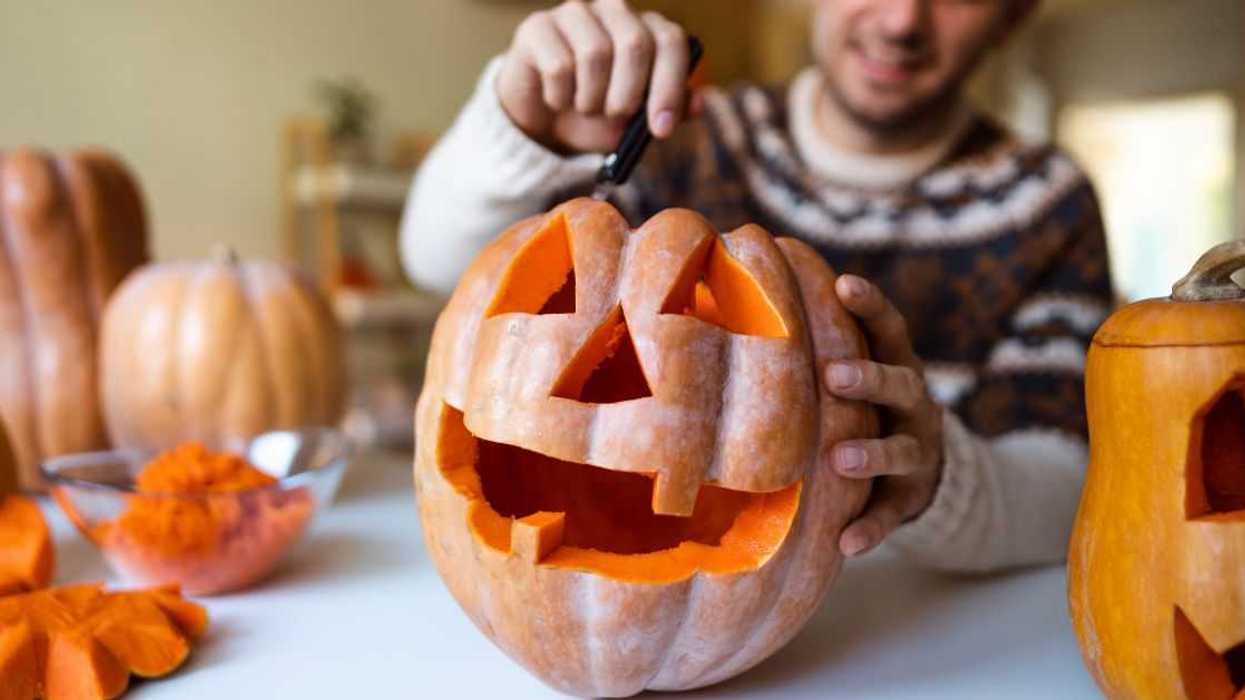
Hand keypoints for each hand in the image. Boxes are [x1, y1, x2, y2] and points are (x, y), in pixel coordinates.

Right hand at [497, 0, 693, 153]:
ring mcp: (575, 13)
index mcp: (646, 28)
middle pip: (635, 43)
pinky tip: (557, 101)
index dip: (669, 86)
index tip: (660, 129)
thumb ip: (669, 112)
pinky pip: (558, 65)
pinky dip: (560, 98)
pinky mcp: (538, 27)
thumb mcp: (636, 123)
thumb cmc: (597, 116)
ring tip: (585, 108)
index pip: (671, 40)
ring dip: (591, 99)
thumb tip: (698, 104)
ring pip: (595, 54)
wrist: (543, 122)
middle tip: (615, 116)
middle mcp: (614, 10)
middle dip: (628, 94)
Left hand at [826, 275, 943, 557]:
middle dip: (868, 378)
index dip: (870, 305)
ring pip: (901, 450)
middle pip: (899, 383)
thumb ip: (814, 350)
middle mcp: (914, 404)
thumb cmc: (860, 408)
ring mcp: (917, 451)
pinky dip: (872, 528)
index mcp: (895, 365)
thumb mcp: (850, 377)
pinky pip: (893, 513)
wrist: (921, 469)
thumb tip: (726, 305)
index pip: (889, 328)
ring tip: (841, 458)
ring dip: (872, 453)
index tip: (843, 283)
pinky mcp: (911, 497)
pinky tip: (847, 544)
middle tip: (832, 374)